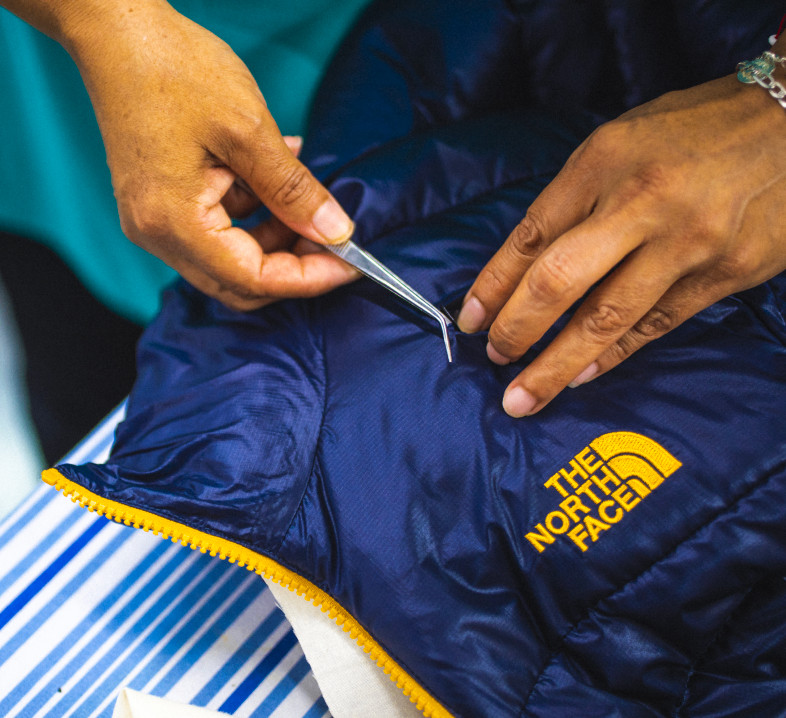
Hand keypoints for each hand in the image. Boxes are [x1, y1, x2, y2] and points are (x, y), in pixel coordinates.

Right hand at [62, 0, 357, 310]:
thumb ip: (294, 190)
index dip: (309, 278)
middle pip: (240, 283)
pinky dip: (255, 215)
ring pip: (231, 260)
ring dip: (276, 239)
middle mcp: (158, 234)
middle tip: (334, 239)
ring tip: (308, 200)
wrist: (117, 31)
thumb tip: (334, 232)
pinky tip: (275, 179)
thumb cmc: (173, 69)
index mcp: (174, 222)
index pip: (254, 280)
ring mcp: (156, 222)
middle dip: (293, 266)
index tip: (350, 262)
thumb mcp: (249, 130)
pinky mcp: (162, 205)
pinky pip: (218, 230)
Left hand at [458, 73, 785, 415]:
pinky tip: (582, 376)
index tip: (471, 319)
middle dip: (517, 330)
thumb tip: (528, 264)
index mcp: (605, 159)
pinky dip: (614, 356)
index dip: (494, 284)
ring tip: (524, 396)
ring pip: (607, 317)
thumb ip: (577, 198)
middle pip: (558, 280)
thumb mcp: (621, 142)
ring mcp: (686, 241)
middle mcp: (641, 201)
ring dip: (557, 365)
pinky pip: (656, 325)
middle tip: (494, 362)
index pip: (531, 234)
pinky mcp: (725, 272)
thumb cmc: (695, 130)